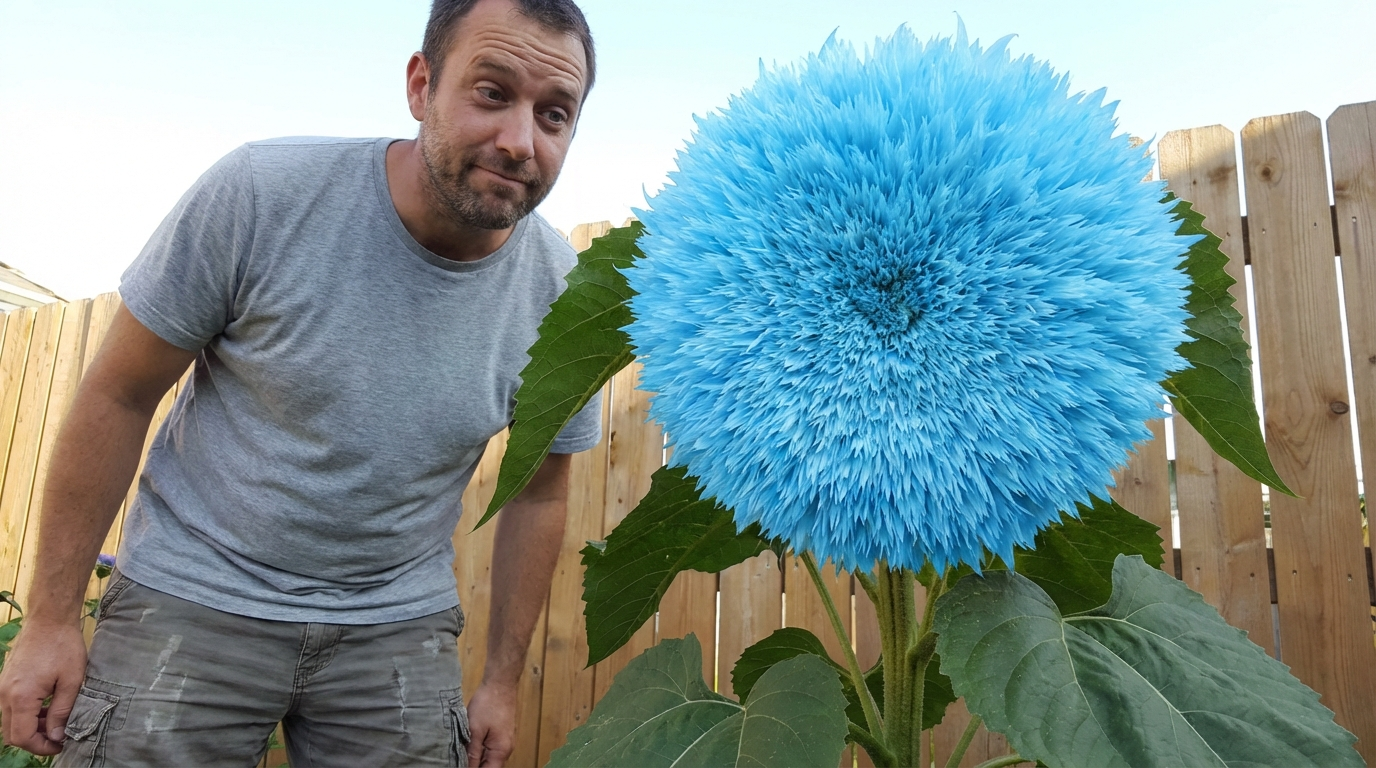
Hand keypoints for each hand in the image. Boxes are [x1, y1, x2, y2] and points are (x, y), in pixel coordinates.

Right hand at [0, 620, 87, 755]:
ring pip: (10, 721)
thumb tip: (58, 737)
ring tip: (56, 722)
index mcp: (20, 697)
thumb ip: (62, 712)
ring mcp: (2, 688)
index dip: (41, 747)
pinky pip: (10, 708)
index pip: (22, 737)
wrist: (49, 620)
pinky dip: (26, 714)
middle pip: (12, 733)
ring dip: (31, 727)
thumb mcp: (71, 681)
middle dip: (35, 740)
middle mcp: (4, 695)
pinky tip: (47, 709)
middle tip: (59, 736)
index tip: (60, 745)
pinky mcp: (5, 682)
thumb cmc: (63, 646)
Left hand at [464, 681, 517, 766]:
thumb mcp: (475, 729)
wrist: (500, 684)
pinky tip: (469, 746)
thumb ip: (472, 753)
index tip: (459, 767)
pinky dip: (480, 750)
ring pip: (489, 758)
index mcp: (501, 751)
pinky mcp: (501, 734)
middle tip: (457, 761)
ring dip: (476, 759)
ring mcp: (505, 741)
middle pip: (489, 766)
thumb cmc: (487, 705)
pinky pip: (490, 749)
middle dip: (474, 766)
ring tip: (460, 756)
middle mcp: (506, 749)